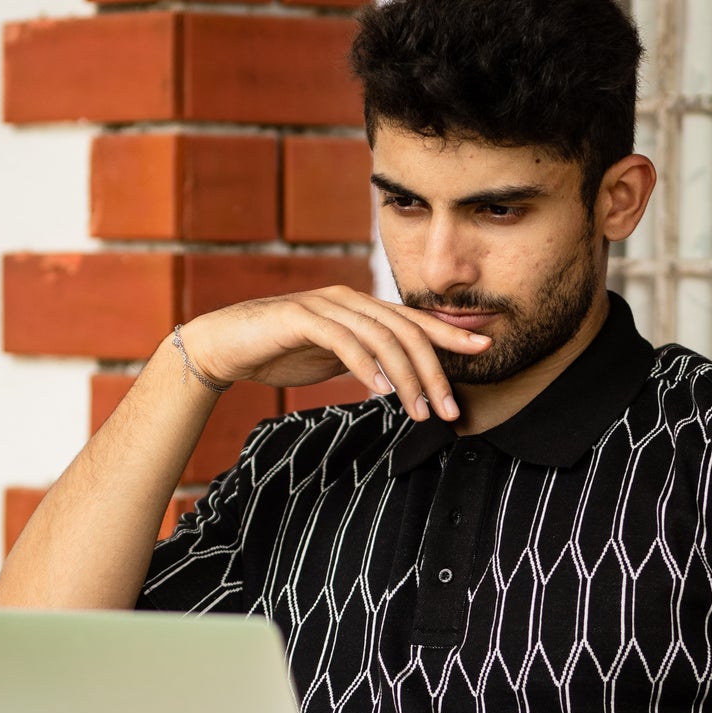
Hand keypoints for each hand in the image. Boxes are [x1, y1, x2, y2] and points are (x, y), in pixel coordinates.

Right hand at [179, 289, 490, 421]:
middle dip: (434, 372)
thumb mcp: (336, 357)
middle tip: (450, 409)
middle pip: (407, 332)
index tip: (485, 351)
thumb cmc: (282, 351)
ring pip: (381, 338)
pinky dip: (367, 365)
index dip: (451, 335)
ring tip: (419, 412)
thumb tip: (401, 378)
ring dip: (406, 378)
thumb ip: (368, 358)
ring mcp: (325, 306)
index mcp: (362, 308)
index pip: (416, 321)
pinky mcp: (300, 318)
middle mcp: (350, 300)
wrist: (227, 344)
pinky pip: (343, 341)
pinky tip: (381, 390)